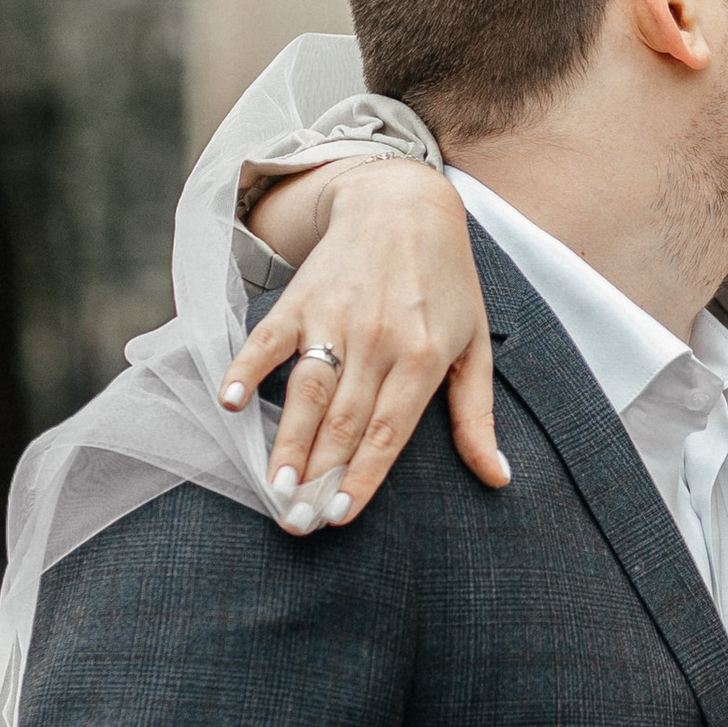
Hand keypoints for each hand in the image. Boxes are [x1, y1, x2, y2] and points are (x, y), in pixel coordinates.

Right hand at [218, 160, 507, 523]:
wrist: (405, 205)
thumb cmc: (446, 283)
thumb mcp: (473, 345)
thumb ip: (476, 416)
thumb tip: (498, 477)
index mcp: (423, 355)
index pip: (390, 430)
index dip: (365, 476)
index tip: (340, 517)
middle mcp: (379, 338)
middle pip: (345, 420)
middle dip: (320, 475)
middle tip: (297, 522)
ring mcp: (336, 317)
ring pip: (308, 389)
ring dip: (288, 439)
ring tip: (273, 486)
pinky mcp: (301, 298)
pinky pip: (268, 339)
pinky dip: (245, 367)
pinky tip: (229, 402)